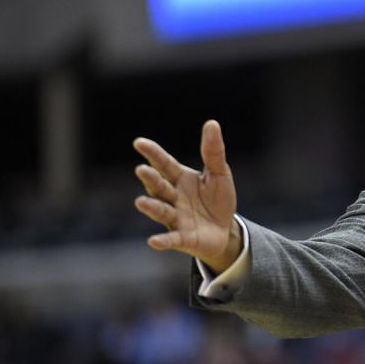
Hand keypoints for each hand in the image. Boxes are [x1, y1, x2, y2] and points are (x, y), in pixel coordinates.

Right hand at [133, 120, 240, 272]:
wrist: (225, 230)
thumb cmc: (217, 200)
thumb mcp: (219, 174)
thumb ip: (213, 152)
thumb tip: (212, 123)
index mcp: (180, 179)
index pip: (165, 164)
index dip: (153, 154)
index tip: (139, 143)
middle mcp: (173, 197)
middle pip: (160, 186)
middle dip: (151, 179)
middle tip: (141, 170)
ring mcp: (176, 218)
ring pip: (161, 211)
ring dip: (151, 207)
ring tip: (141, 202)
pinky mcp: (183, 238)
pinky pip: (171, 239)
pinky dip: (163, 241)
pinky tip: (153, 241)